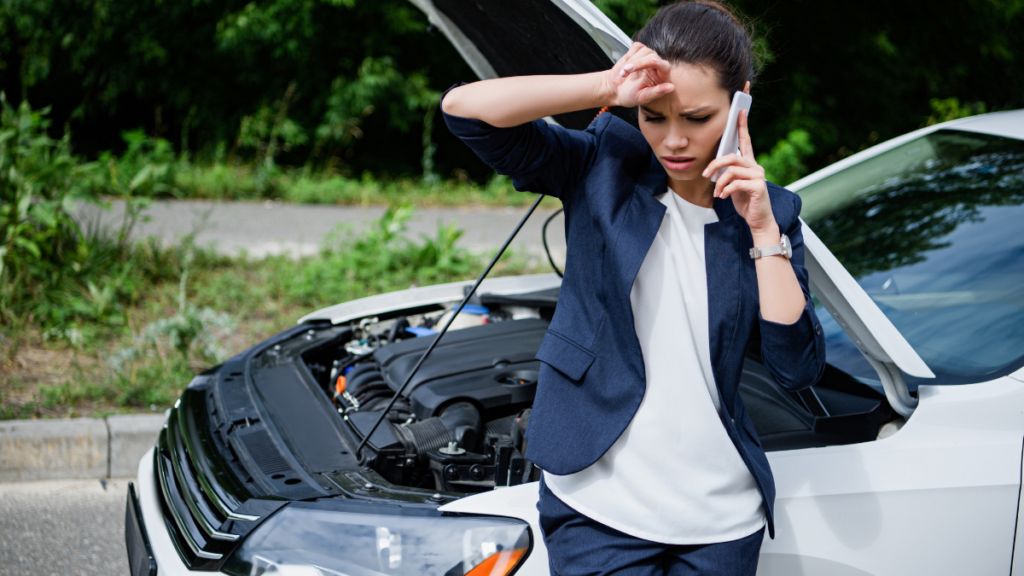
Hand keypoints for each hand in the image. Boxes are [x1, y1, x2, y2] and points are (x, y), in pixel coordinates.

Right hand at [602, 42, 674, 107]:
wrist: (615, 90)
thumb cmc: (630, 96)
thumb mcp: (642, 97)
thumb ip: (657, 92)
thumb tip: (672, 87)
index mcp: (661, 78)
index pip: (664, 66)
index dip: (658, 63)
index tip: (651, 61)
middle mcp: (657, 66)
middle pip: (653, 56)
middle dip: (638, 63)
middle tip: (625, 71)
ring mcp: (648, 57)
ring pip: (644, 50)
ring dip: (631, 61)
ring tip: (622, 73)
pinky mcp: (639, 52)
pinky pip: (636, 46)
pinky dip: (629, 54)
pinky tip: (624, 65)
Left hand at [702, 109, 776, 235]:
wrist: (758, 220)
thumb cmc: (745, 202)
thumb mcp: (733, 185)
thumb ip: (727, 174)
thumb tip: (714, 169)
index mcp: (749, 164)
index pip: (745, 141)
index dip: (742, 125)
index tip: (740, 110)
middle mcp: (755, 167)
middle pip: (732, 156)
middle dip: (715, 164)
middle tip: (705, 174)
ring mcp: (758, 176)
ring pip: (731, 170)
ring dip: (719, 182)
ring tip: (717, 193)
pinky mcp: (758, 187)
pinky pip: (735, 183)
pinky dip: (725, 190)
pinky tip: (724, 197)